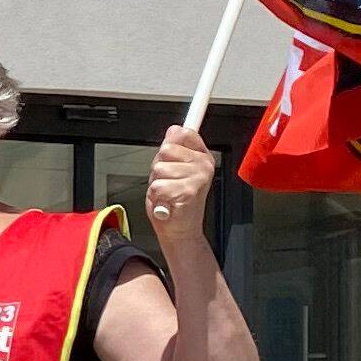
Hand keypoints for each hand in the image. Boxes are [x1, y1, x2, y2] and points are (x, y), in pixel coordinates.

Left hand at [144, 125, 218, 261]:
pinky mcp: (189, 191)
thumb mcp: (172, 170)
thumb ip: (173, 151)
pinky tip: (167, 203)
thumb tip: (174, 129)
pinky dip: (157, 197)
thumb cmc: (175, 202)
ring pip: (159, 168)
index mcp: (201, 156)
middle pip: (165, 149)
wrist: (181, 230)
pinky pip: (158, 185)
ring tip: (167, 194)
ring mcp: (198, 177)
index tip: (175, 135)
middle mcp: (203, 164)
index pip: (184, 133)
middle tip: (167, 182)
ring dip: (157, 184)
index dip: (173, 138)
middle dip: (158, 168)